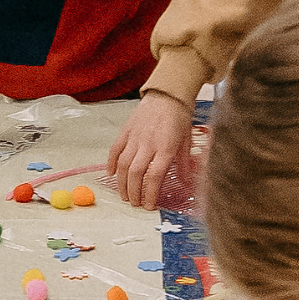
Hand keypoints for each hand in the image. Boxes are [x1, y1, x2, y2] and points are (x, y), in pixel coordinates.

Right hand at [108, 92, 195, 208]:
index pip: (154, 177)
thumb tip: (186, 182)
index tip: (150, 206)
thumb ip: (184, 163)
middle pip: (135, 174)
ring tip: (124, 195)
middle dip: (133, 193)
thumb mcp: (187, 140)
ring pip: (122, 165)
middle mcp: (148, 144)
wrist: (168, 94)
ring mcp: (135, 137)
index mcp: (165, 148)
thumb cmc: (180, 116)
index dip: (150, 194)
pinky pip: (115, 150)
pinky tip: (111, 174)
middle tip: (135, 203)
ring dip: (121, 183)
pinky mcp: (126, 131)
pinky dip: (111, 163)